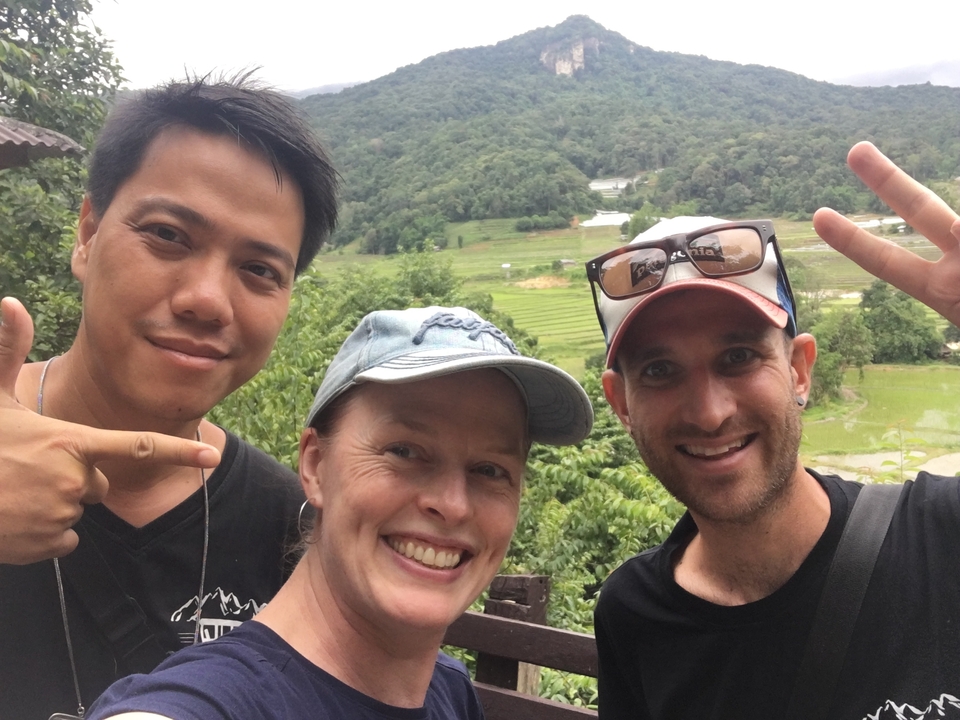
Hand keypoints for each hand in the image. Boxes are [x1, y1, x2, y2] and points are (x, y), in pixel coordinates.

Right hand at [0, 297, 220, 564]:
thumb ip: (6, 352)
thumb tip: (7, 301)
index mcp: (69, 443)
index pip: (135, 446)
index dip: (177, 451)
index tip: (210, 457)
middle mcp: (73, 480)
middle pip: (97, 482)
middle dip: (74, 478)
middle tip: (28, 470)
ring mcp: (62, 514)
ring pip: (78, 510)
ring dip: (54, 505)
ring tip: (15, 493)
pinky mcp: (48, 543)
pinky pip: (64, 539)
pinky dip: (44, 533)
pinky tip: (14, 519)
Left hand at [813, 141, 959, 325]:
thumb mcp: (953, 301)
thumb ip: (955, 255)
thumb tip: (957, 227)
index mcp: (943, 290)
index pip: (889, 262)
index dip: (852, 240)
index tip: (817, 216)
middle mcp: (959, 267)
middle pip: (924, 208)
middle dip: (888, 179)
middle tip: (854, 148)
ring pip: (947, 216)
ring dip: (937, 218)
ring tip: (882, 180)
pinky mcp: (957, 288)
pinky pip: (958, 230)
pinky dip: (955, 248)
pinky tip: (951, 246)